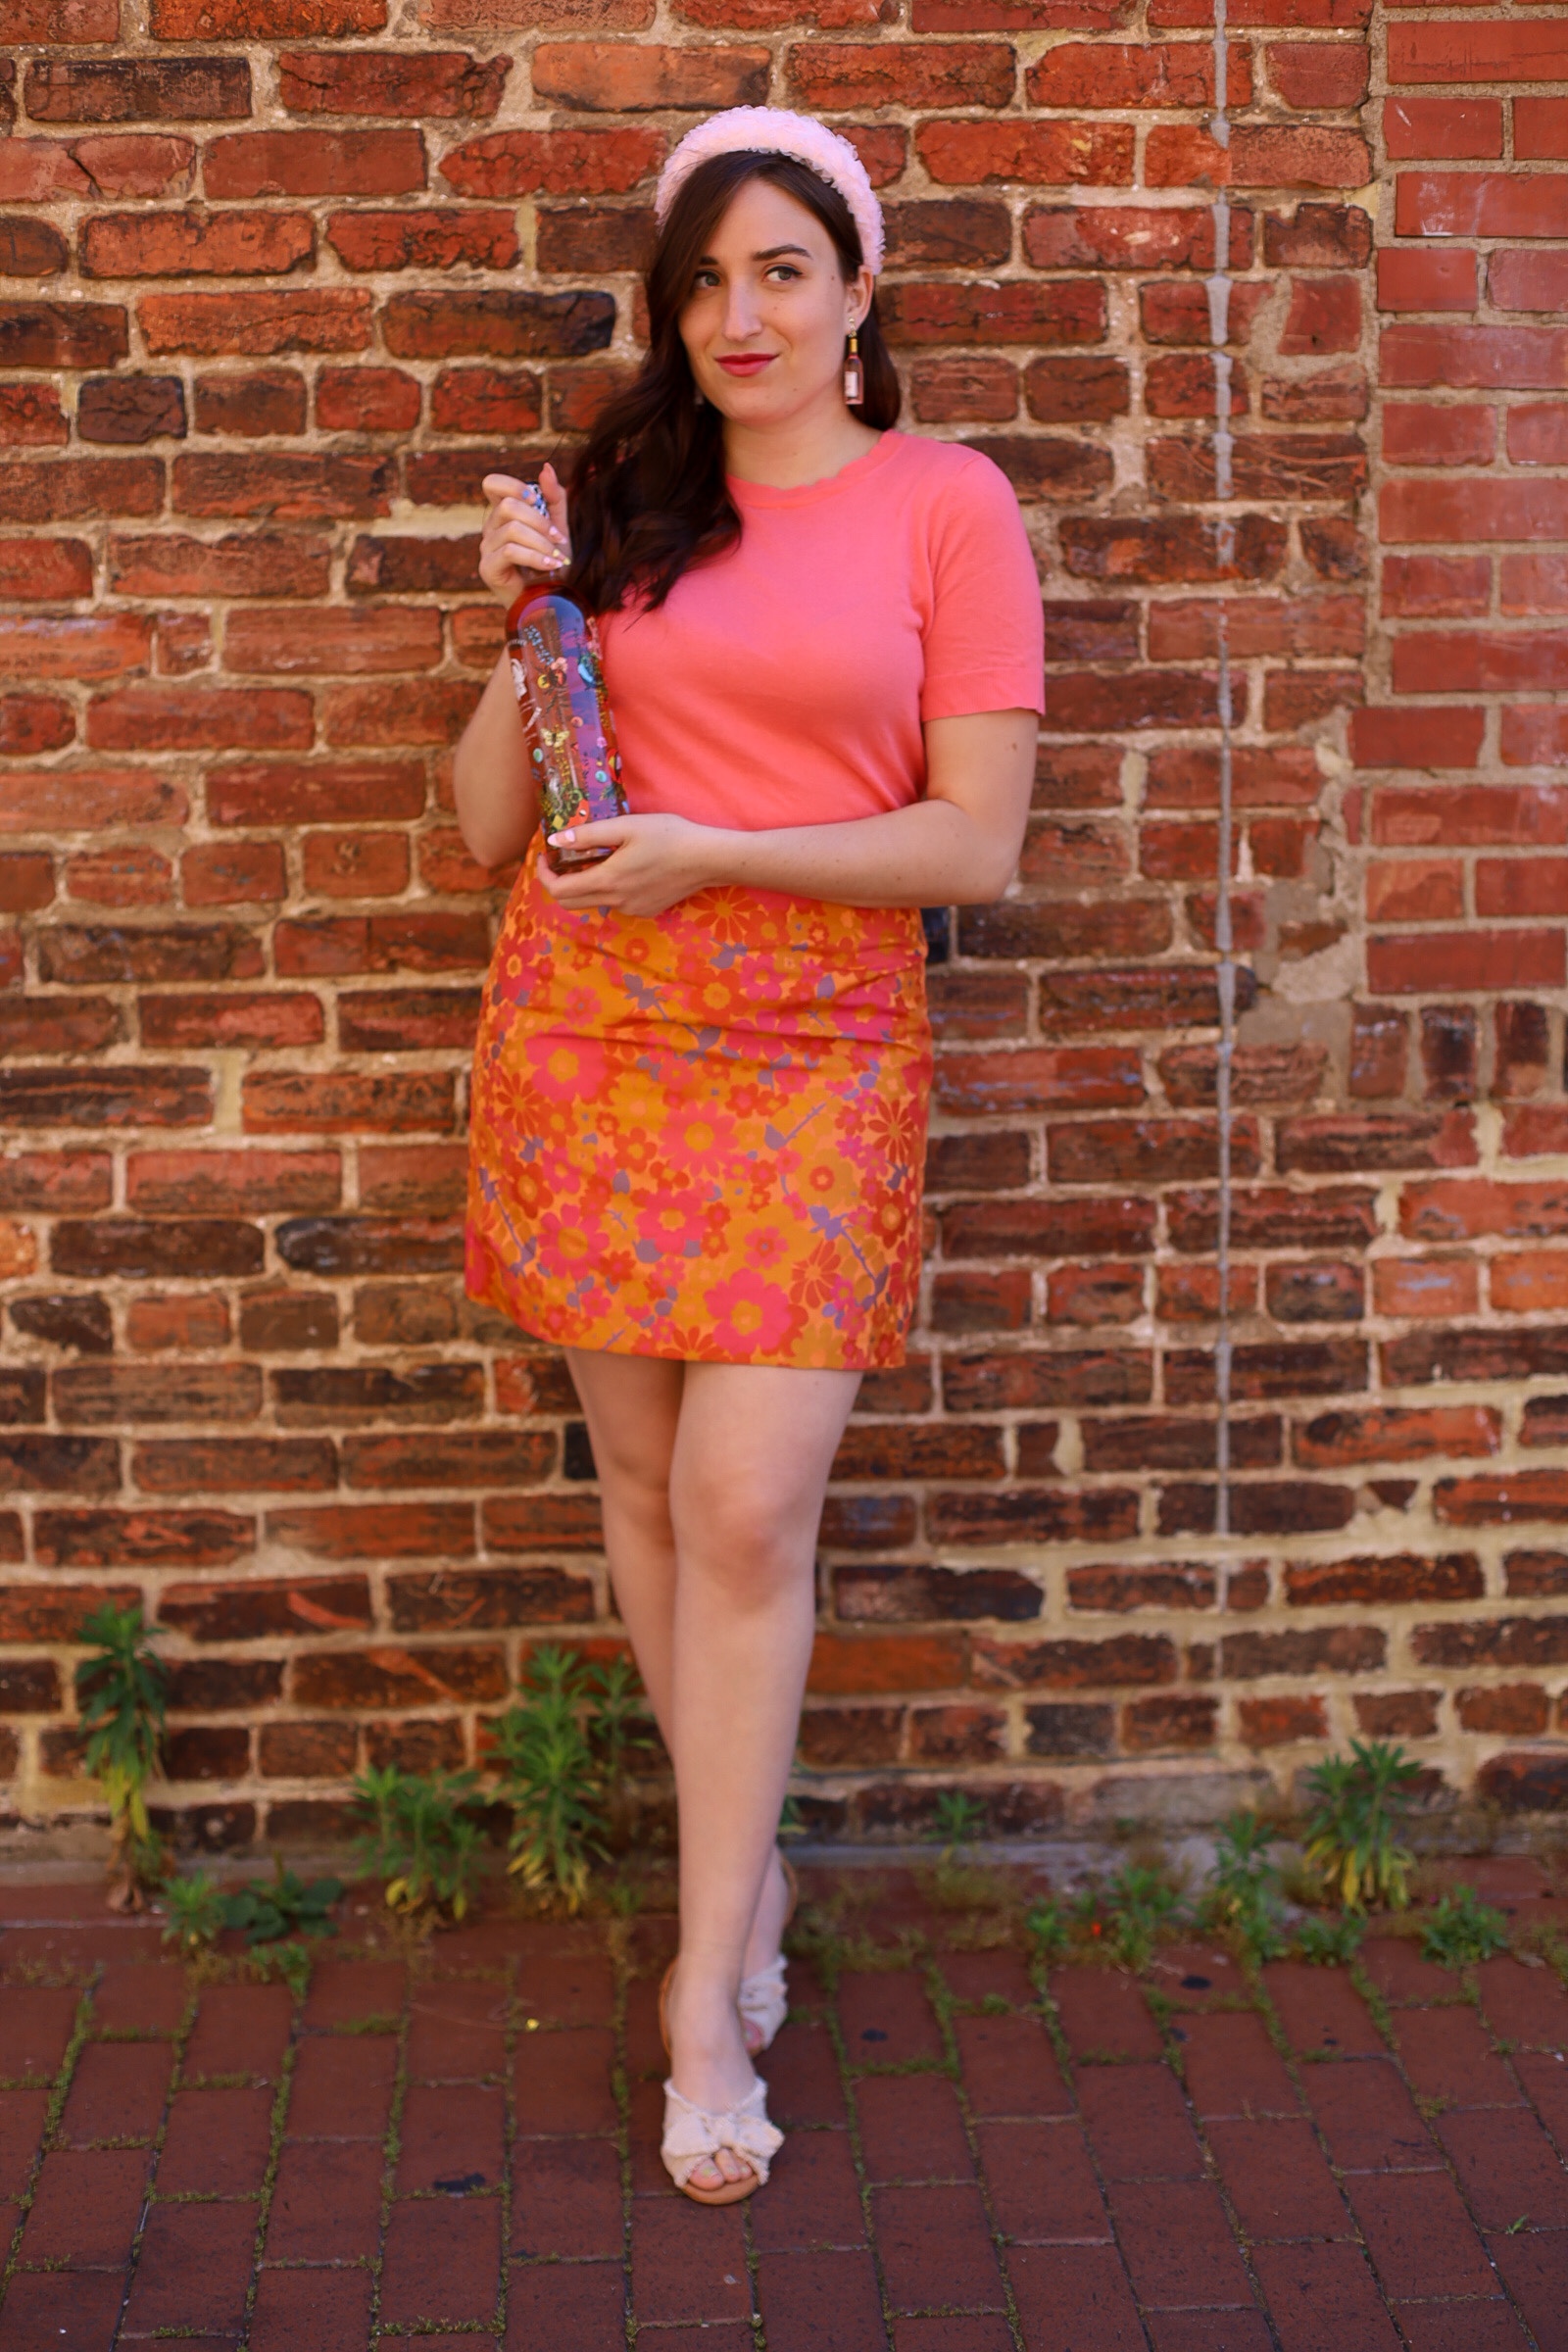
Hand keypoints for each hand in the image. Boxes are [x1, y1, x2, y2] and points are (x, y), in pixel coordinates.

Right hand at [479, 462, 569, 602]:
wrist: (551, 601)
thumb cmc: (552, 565)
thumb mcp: (558, 527)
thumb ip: (554, 499)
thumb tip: (546, 468)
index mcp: (503, 515)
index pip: (492, 484)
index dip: (513, 485)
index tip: (536, 500)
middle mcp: (490, 529)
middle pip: (507, 506)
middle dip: (539, 521)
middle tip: (558, 539)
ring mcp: (486, 548)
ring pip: (512, 529)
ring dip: (541, 542)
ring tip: (556, 558)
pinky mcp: (488, 568)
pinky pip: (509, 551)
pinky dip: (534, 556)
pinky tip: (549, 566)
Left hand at [537, 812, 723, 918]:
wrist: (707, 859)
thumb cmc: (670, 836)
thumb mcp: (627, 826)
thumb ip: (588, 834)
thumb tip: (555, 840)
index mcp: (608, 880)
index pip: (559, 890)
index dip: (544, 875)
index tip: (545, 857)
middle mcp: (616, 901)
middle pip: (570, 903)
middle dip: (558, 883)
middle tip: (561, 861)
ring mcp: (632, 910)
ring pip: (594, 903)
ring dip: (584, 885)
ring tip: (595, 859)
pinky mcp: (646, 911)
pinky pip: (616, 904)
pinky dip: (609, 889)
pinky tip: (625, 869)